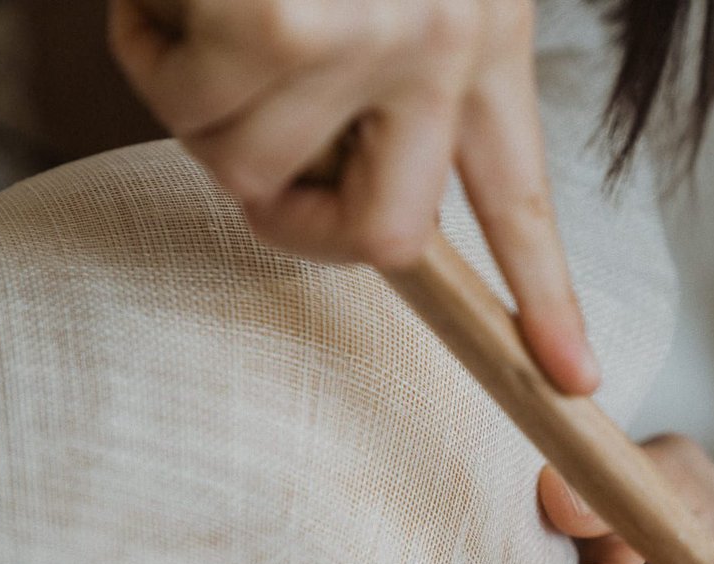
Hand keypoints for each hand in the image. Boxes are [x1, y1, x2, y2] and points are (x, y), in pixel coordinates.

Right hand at [109, 0, 598, 392]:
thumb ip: (377, 59)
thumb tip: (280, 155)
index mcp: (484, 33)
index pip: (520, 194)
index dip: (543, 295)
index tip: (570, 379)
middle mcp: (445, 49)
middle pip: (386, 240)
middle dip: (293, 224)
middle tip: (241, 155)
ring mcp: (370, 45)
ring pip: (242, 164)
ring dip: (187, 89)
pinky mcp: (284, 31)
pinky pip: (179, 96)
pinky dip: (143, 36)